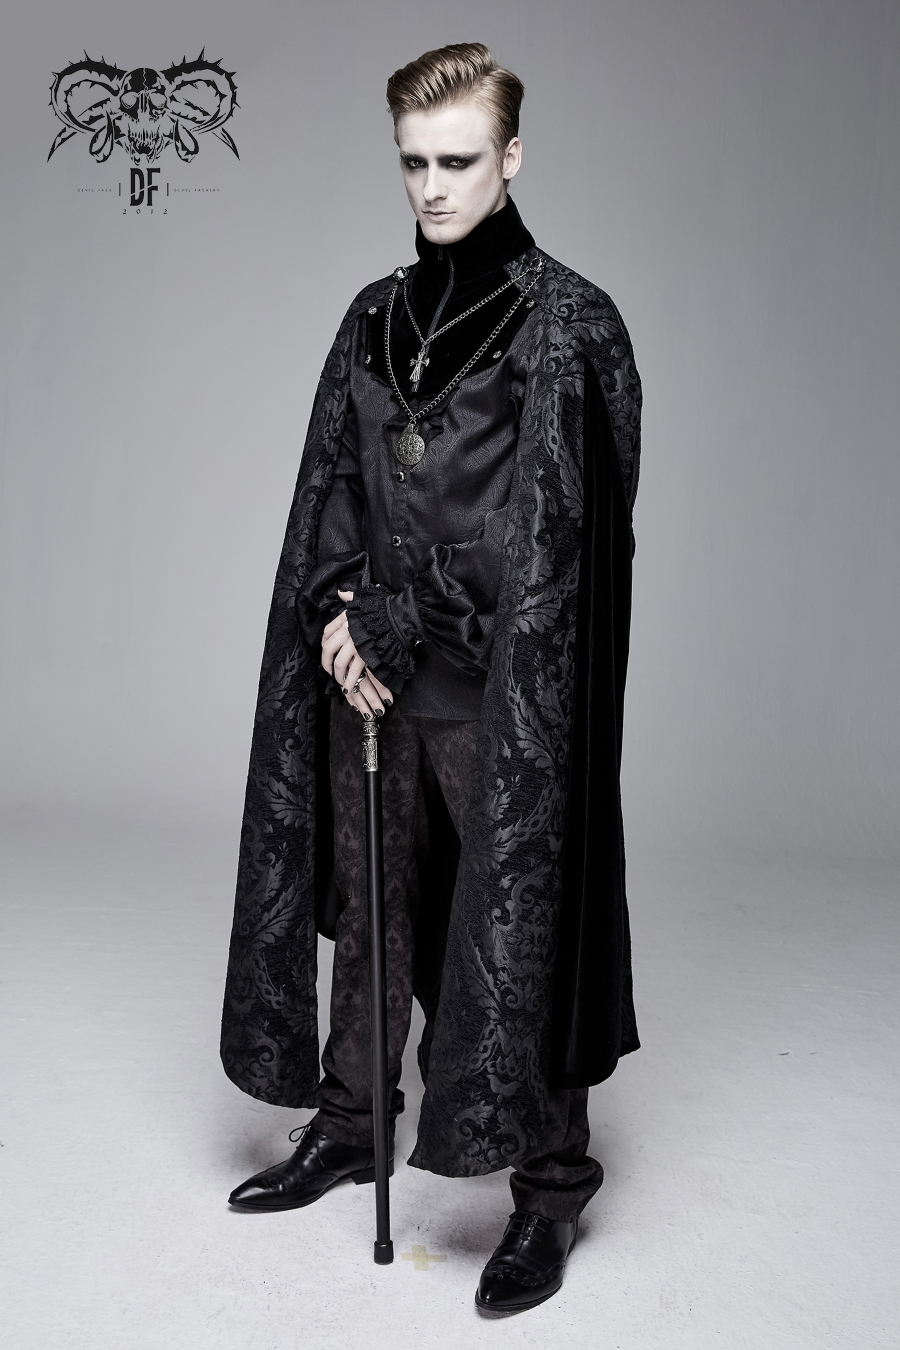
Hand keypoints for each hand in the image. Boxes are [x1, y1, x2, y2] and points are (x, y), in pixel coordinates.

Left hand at [321, 590, 394, 717]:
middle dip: (326, 662)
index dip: (324, 644)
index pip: (327, 632)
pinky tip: (348, 687)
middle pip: (328, 649)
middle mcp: (346, 630)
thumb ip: (351, 596)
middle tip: (328, 671)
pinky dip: (349, 681)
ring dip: (338, 675)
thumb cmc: (385, 607)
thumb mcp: (365, 597)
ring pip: (339, 662)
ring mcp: (355, 643)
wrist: (400, 616)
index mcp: (345, 617)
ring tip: (340, 682)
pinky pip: (353, 670)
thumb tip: (342, 593)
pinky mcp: (365, 654)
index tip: (325, 651)